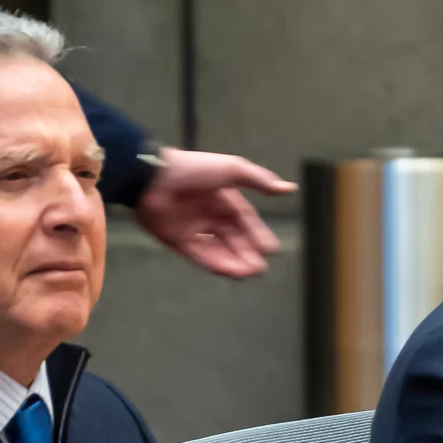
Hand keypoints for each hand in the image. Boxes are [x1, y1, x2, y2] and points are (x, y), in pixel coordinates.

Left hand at [135, 148, 295, 277]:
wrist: (153, 177)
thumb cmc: (193, 169)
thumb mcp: (232, 169)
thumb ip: (260, 180)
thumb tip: (289, 189)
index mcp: (222, 197)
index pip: (245, 220)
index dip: (258, 234)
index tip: (271, 249)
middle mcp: (209, 214)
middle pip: (233, 238)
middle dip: (247, 253)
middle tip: (260, 268)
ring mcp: (193, 228)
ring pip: (218, 250)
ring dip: (234, 262)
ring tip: (249, 273)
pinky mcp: (177, 240)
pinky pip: (200, 255)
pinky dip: (216, 263)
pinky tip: (231, 272)